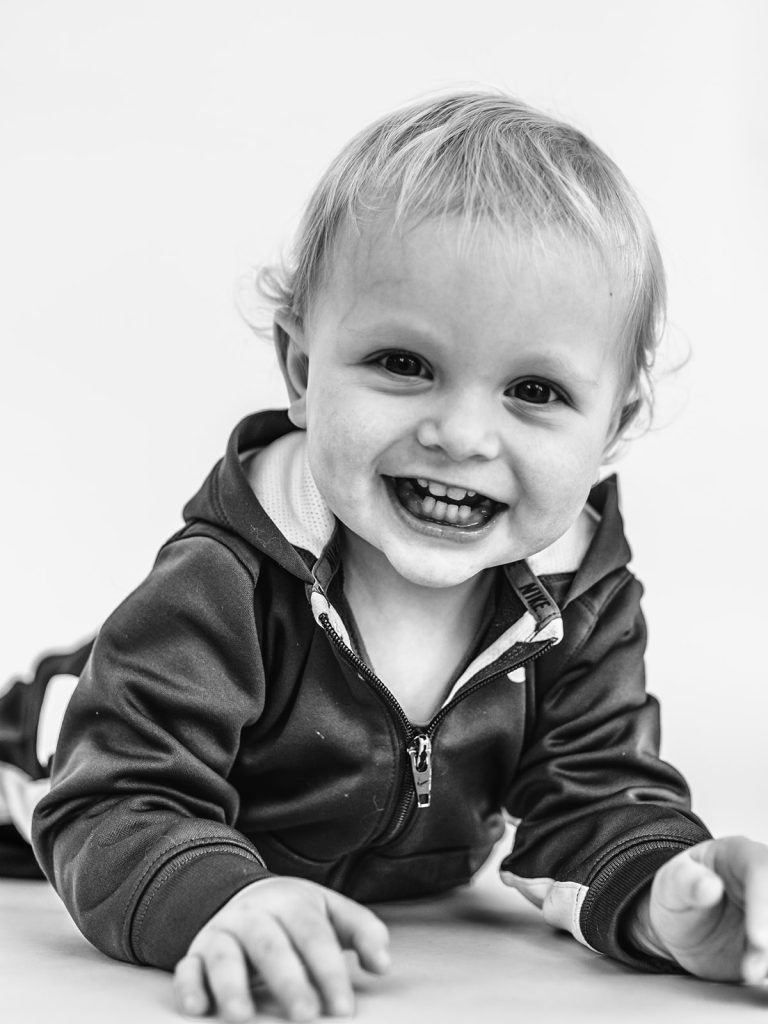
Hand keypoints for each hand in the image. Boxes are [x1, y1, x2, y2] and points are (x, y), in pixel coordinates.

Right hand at [173, 876, 389, 1021]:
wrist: (246, 898)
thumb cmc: (297, 917)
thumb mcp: (331, 913)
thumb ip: (361, 931)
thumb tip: (382, 963)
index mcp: (291, 902)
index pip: (312, 934)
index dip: (328, 970)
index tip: (343, 1009)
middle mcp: (254, 915)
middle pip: (270, 944)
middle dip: (288, 981)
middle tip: (306, 1017)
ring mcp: (222, 933)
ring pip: (224, 956)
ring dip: (232, 985)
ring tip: (243, 1018)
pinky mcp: (196, 955)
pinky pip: (187, 969)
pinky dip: (189, 987)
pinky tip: (198, 1009)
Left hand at [631, 836, 767, 982]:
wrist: (679, 928)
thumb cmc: (676, 895)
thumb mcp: (669, 886)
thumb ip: (684, 882)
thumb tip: (710, 886)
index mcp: (739, 855)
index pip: (761, 869)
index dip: (763, 903)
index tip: (757, 939)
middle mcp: (763, 882)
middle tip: (756, 961)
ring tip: (751, 971)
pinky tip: (758, 974)